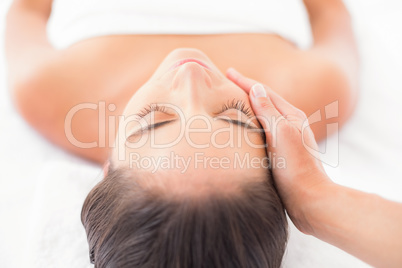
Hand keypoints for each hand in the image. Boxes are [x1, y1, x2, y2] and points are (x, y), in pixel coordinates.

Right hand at [226, 68, 332, 233]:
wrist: (310, 199)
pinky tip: (241, 129)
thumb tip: (256, 88)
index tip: (228, 71)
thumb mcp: (282, 133)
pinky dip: (249, 124)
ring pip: (262, 116)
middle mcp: (289, 124)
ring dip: (247, 106)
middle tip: (226, 82)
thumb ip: (268, 110)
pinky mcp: (280, 153)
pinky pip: (261, 131)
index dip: (244, 81)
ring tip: (230, 101)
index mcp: (291, 116)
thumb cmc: (296, 167)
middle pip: (263, 101)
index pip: (263, 92)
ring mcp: (285, 138)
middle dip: (245, 90)